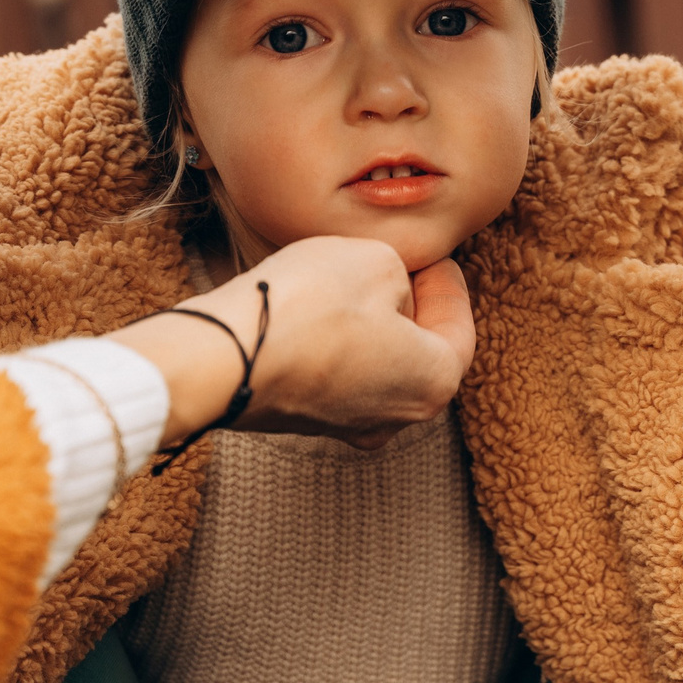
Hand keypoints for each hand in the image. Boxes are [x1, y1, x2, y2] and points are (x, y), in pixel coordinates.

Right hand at [107, 238, 474, 449]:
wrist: (222, 357)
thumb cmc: (308, 307)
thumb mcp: (375, 258)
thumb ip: (399, 272)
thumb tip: (388, 290)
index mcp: (434, 383)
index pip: (459, 328)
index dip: (448, 284)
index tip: (437, 257)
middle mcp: (399, 418)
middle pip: (420, 353)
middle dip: (412, 305)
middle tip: (399, 266)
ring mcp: (348, 425)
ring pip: (376, 365)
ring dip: (371, 324)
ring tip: (352, 282)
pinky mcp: (305, 419)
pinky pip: (335, 374)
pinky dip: (335, 342)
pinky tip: (315, 308)